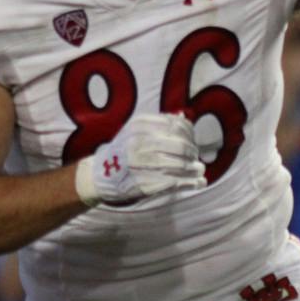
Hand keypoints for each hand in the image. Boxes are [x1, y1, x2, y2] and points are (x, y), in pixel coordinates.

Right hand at [76, 114, 206, 205]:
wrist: (99, 175)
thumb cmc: (123, 151)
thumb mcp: (136, 130)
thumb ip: (160, 124)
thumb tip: (185, 117)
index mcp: (140, 125)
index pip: (177, 126)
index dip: (190, 134)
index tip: (192, 140)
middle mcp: (141, 142)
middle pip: (181, 146)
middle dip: (192, 152)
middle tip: (195, 157)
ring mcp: (142, 164)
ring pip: (180, 165)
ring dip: (194, 168)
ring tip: (200, 170)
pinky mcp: (144, 183)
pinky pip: (175, 182)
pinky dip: (190, 183)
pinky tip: (199, 183)